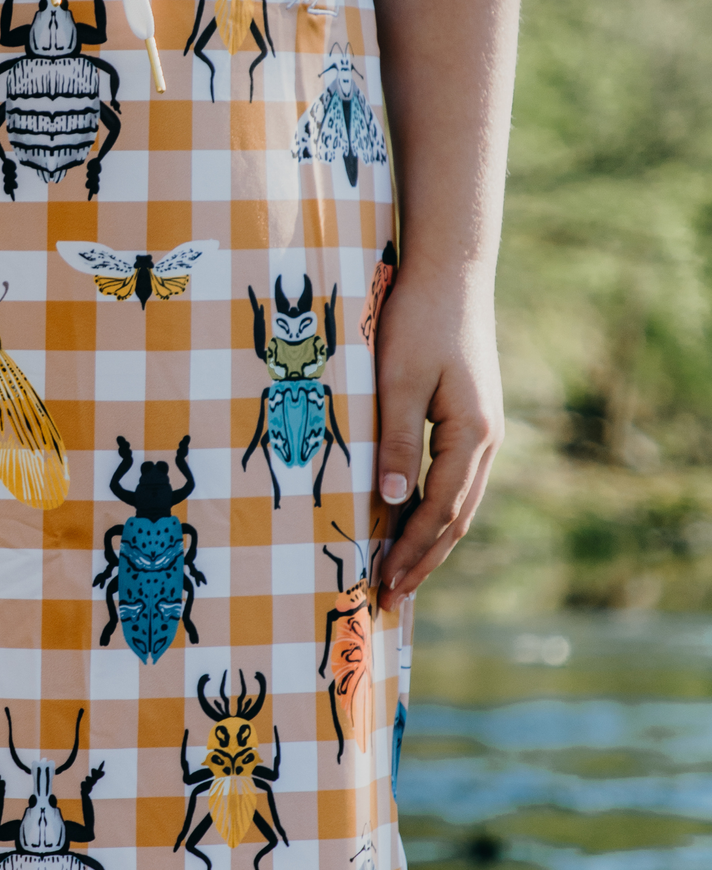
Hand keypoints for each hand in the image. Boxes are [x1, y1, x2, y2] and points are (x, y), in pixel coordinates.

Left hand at [374, 260, 502, 611]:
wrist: (451, 272)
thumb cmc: (418, 321)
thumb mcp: (398, 381)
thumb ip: (395, 441)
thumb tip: (390, 501)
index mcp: (471, 434)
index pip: (439, 510)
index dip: (412, 551)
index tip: (384, 584)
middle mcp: (485, 439)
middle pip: (456, 517)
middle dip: (423, 560)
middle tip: (391, 598)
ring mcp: (481, 429)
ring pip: (459, 502)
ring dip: (430, 541)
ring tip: (402, 574)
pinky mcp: (468, 418)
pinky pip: (453, 479)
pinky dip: (433, 509)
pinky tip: (411, 522)